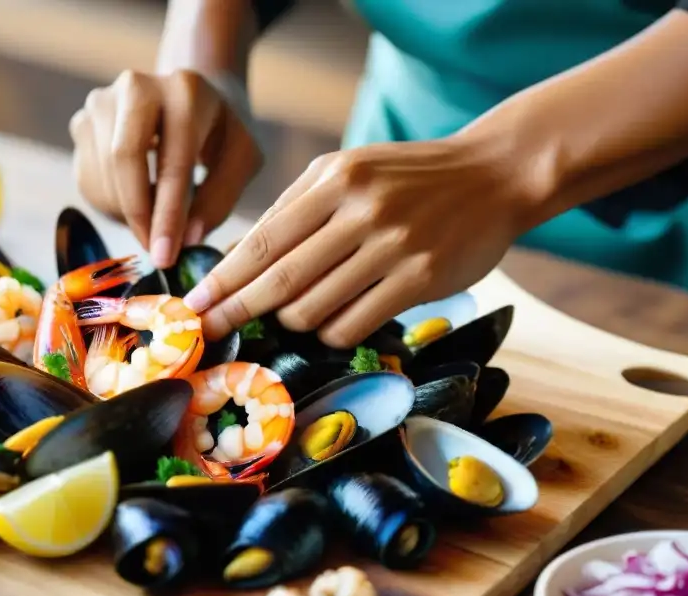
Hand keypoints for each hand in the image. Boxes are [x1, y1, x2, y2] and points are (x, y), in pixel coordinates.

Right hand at [69, 69, 261, 267]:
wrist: (191, 98)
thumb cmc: (221, 132)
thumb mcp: (242, 160)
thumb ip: (220, 198)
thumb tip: (186, 240)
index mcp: (185, 90)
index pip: (172, 160)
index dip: (167, 215)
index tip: (166, 257)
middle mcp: (136, 86)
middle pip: (122, 158)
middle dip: (138, 215)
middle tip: (155, 253)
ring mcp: (102, 102)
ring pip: (102, 175)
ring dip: (126, 214)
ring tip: (156, 219)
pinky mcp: (83, 123)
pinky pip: (88, 180)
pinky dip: (112, 206)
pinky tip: (138, 201)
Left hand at [183, 135, 537, 345]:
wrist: (494, 174)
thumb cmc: (407, 178)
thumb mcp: (348, 172)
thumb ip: (295, 209)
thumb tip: (237, 257)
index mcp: (333, 181)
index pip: (262, 241)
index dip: (224, 279)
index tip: (193, 304)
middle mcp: (359, 211)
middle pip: (279, 279)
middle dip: (236, 310)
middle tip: (208, 331)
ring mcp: (392, 246)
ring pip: (313, 308)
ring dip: (291, 322)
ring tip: (292, 316)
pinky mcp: (419, 279)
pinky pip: (352, 323)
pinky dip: (330, 331)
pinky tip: (332, 321)